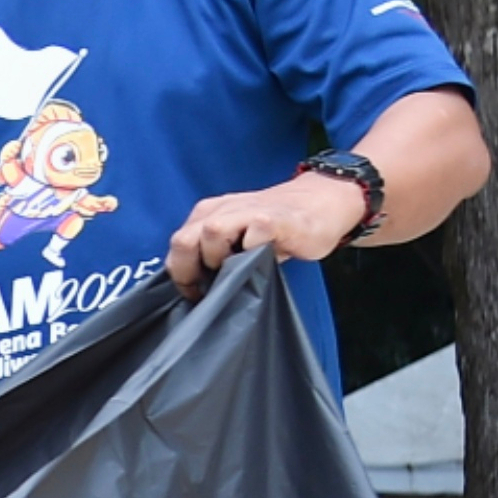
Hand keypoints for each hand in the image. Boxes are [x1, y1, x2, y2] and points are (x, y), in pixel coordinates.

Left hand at [165, 173, 365, 292]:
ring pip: (210, 232)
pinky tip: (263, 258)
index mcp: (210, 215)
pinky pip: (252, 234)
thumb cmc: (277, 227)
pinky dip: (252, 251)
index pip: (176, 245)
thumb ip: (214, 254)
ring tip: (237, 268)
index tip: (195, 293)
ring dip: (219, 258)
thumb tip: (194, 287)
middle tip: (209, 289)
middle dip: (190, 271)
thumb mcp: (238, 238)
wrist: (321, 203)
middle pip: (183, 239)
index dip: (181, 274)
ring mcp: (247, 211)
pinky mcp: (272, 219)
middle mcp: (223, 210)